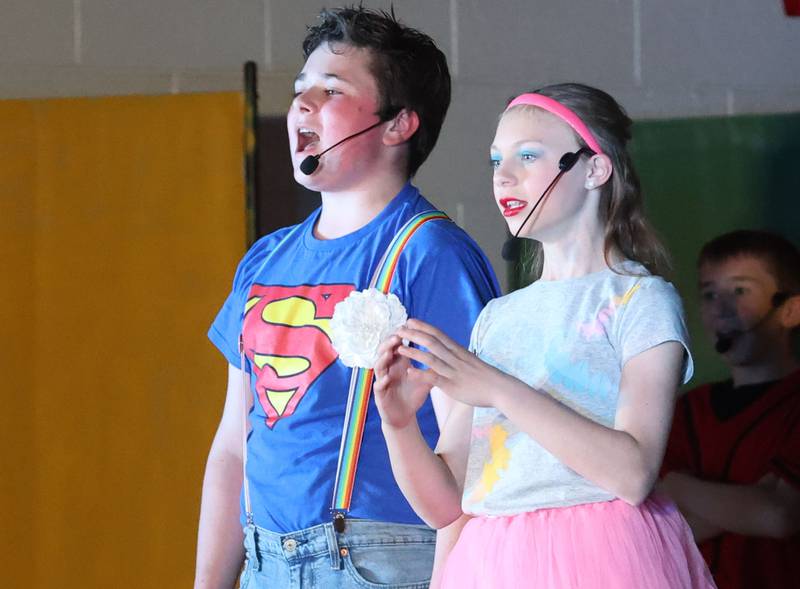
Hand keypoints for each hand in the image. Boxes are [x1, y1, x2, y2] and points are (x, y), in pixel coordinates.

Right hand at [373, 334, 432, 429]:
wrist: (404, 416)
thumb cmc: (413, 395)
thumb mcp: (426, 380)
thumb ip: (433, 368)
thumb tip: (449, 355)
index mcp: (399, 363)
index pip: (397, 345)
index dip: (400, 336)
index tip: (408, 327)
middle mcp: (389, 368)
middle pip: (384, 350)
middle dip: (389, 343)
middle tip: (397, 336)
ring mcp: (383, 380)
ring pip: (378, 365)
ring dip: (383, 358)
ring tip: (389, 353)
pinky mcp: (380, 394)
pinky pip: (378, 386)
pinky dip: (381, 381)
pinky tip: (386, 378)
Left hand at [394, 319, 516, 407]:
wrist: (501, 389)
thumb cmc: (486, 376)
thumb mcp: (470, 360)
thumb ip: (458, 355)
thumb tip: (448, 349)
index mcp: (458, 350)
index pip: (438, 334)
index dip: (423, 326)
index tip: (409, 320)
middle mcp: (455, 358)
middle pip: (431, 342)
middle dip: (414, 335)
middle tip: (398, 329)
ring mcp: (453, 371)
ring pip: (431, 358)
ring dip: (413, 352)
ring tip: (399, 348)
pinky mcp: (453, 386)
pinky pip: (434, 378)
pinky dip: (421, 374)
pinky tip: (408, 372)